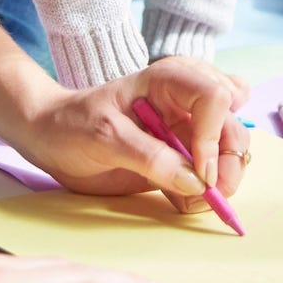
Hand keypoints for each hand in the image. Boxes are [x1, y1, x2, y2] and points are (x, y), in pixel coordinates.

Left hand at [14, 57, 249, 214]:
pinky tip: (182, 201)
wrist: (50, 138)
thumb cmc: (72, 124)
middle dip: (228, 162)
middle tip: (209, 193)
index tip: (198, 171)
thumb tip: (195, 182)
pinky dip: (205, 192)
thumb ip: (149, 157)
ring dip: (221, 180)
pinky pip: (209, 174)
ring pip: (228, 150)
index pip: (215, 95)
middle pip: (232, 125)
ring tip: (192, 201)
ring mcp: (184, 130)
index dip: (214, 134)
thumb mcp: (105, 137)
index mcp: (169, 80)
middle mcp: (184, 102)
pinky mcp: (179, 158)